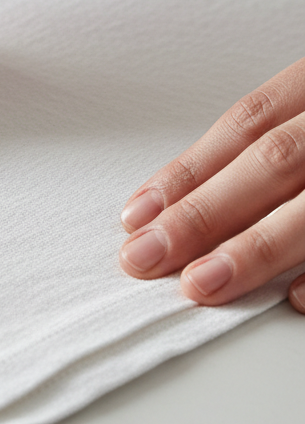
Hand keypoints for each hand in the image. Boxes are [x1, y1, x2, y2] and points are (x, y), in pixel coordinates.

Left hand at [119, 58, 304, 312]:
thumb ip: (267, 139)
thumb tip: (181, 201)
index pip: (247, 124)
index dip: (188, 170)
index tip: (135, 215)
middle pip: (273, 162)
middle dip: (205, 213)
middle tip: (146, 256)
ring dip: (257, 248)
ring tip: (202, 284)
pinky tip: (293, 298)